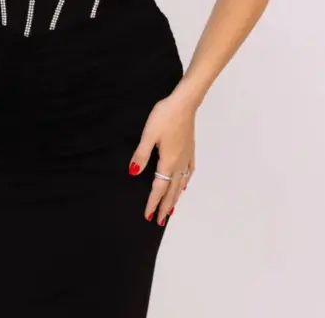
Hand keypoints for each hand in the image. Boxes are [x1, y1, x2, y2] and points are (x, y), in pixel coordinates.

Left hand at [128, 92, 196, 224]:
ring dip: (175, 198)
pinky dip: (186, 183)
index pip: (159, 188)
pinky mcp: (191, 150)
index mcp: (168, 162)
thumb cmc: (165, 116)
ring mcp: (187, 157)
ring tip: (172, 210)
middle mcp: (179, 164)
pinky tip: (184, 184)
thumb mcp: (148, 135)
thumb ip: (141, 155)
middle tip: (160, 222)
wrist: (184, 103)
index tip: (148, 216)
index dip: (153, 203)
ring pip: (181, 184)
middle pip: (172, 191)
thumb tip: (133, 173)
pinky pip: (189, 172)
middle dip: (165, 207)